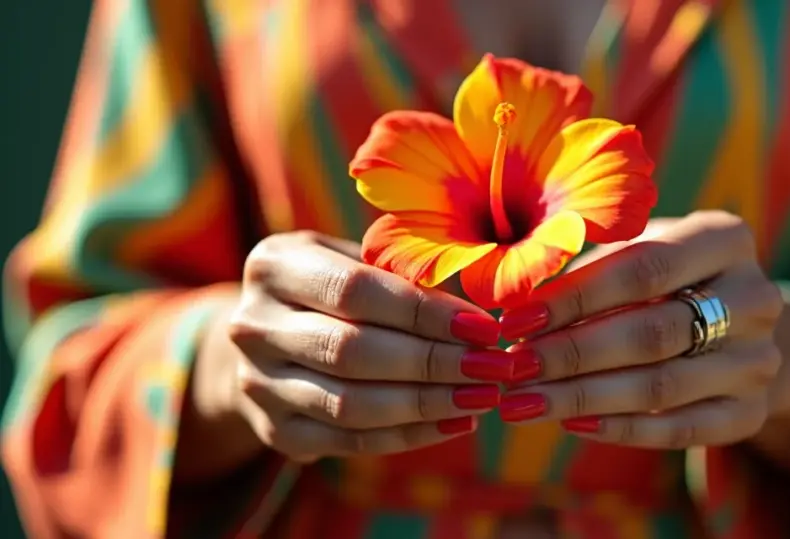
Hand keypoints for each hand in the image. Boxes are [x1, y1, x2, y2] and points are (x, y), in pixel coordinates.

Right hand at [221, 231, 515, 461]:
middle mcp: (253, 326)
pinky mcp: (275, 430)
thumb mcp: (352, 258)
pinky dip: (409, 435)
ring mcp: (258, 384)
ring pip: (351, 404)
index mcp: (273, 266)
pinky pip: (350, 441)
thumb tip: (477, 309)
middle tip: (493, 367)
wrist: (267, 337)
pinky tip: (456, 422)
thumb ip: (401, 272)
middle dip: (434, 362)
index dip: (424, 312)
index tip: (484, 326)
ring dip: (428, 403)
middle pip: (352, 352)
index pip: (355, 291)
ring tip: (483, 397)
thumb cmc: (331, 286)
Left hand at [496, 211, 785, 448]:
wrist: (740, 325)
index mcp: (727, 239)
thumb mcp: (638, 248)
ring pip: (662, 388)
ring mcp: (759, 360)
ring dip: (583, 398)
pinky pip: (683, 430)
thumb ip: (586, 267)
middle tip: (513, 369)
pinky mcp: (752, 412)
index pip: (643, 269)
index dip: (575, 298)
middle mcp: (756, 298)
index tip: (515, 321)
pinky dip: (623, 430)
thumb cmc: (666, 275)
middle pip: (652, 334)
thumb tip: (513, 300)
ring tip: (523, 403)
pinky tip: (572, 425)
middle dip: (572, 354)